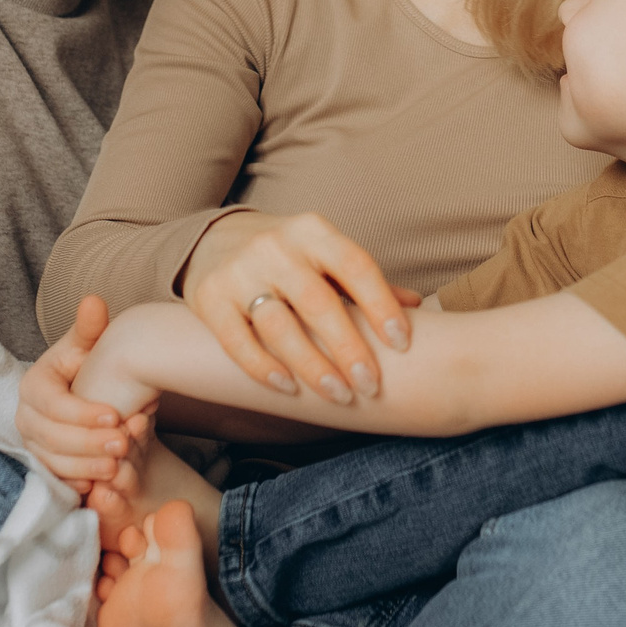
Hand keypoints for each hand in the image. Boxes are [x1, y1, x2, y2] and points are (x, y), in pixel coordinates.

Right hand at [18, 295, 149, 492]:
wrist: (84, 394)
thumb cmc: (87, 366)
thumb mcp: (88, 346)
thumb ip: (90, 328)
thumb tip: (94, 302)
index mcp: (34, 385)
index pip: (52, 404)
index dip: (81, 413)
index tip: (115, 415)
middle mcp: (26, 417)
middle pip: (51, 436)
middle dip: (87, 442)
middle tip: (123, 444)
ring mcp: (33, 443)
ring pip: (53, 461)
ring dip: (85, 466)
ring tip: (117, 465)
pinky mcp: (44, 464)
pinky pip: (56, 479)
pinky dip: (77, 482)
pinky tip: (99, 484)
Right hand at [181, 211, 420, 404]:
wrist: (214, 240)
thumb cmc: (289, 257)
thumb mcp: (326, 257)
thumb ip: (365, 282)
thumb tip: (417, 306)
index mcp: (313, 231)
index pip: (355, 266)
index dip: (381, 305)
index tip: (402, 344)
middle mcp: (275, 246)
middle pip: (318, 302)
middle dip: (348, 348)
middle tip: (371, 385)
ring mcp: (238, 271)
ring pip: (279, 325)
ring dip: (312, 366)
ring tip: (339, 394)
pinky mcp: (208, 298)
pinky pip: (238, 341)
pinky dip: (264, 368)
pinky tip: (289, 387)